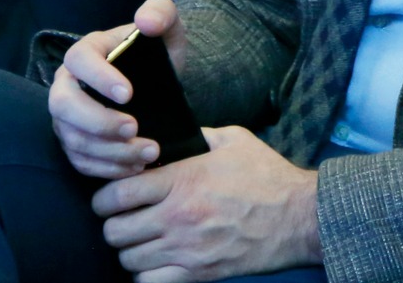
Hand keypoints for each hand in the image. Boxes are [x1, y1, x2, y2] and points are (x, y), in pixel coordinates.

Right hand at [50, 0, 188, 178]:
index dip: (99, 78)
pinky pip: (81, 162)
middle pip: (63, 106)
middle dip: (98, 122)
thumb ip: (160, 12)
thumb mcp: (167, 25)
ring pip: (74, 139)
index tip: (130, 94)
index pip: (79, 60)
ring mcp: (68, 117)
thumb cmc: (157, 49)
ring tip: (149, 152)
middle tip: (135, 128)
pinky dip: (108, 169)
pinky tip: (136, 166)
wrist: (159, 79)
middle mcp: (68, 83)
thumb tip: (145, 21)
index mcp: (87, 50)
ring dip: (110, 152)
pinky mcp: (75, 142)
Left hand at [92, 126, 319, 282]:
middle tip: (123, 218)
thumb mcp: (234, 139)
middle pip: (115, 231)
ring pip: (127, 259)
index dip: (103, 197)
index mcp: (182, 180)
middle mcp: (177, 216)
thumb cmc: (268, 176)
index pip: (116, 194)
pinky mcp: (198, 274)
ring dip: (129, 250)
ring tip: (140, 240)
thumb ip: (198, 134)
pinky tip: (154, 263)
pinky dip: (145, 275)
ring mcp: (186, 249)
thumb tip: (173, 133)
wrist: (299, 216)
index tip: (109, 197)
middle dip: (113, 224)